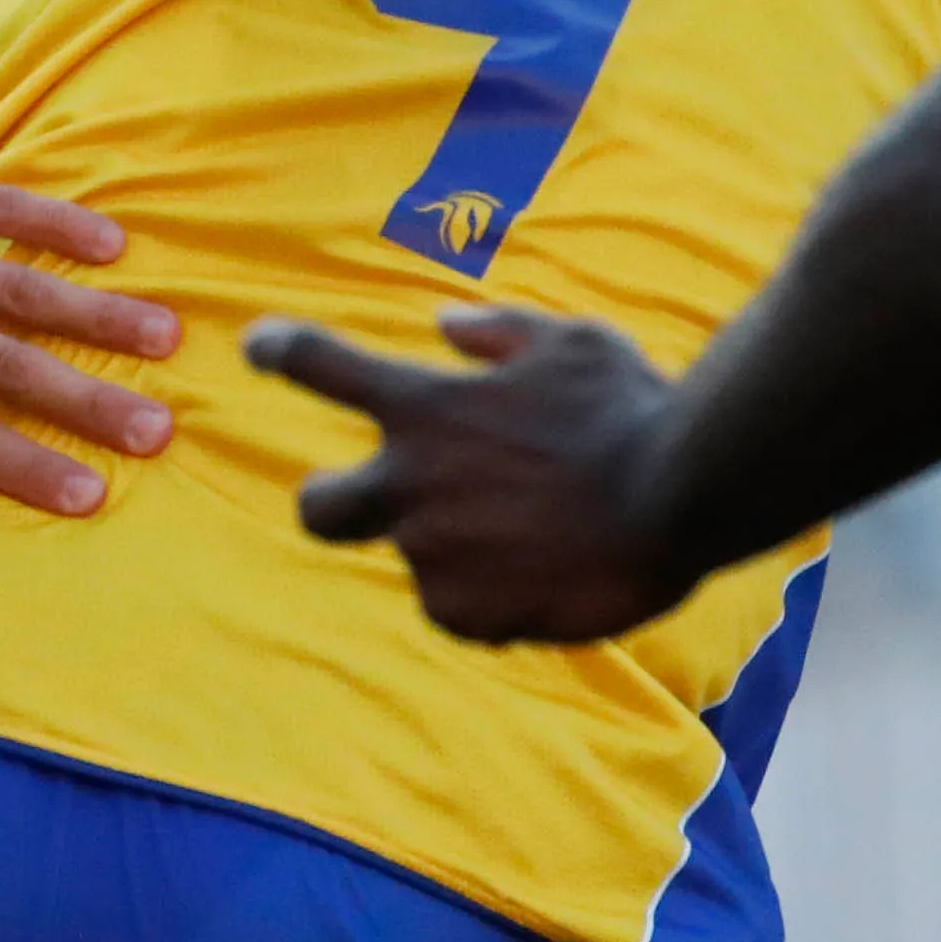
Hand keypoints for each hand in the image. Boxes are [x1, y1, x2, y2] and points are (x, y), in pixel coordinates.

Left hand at [247, 302, 695, 644]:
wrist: (681, 494)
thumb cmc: (630, 405)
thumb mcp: (566, 343)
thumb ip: (496, 334)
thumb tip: (443, 326)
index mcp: (423, 407)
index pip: (322, 367)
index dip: (283, 352)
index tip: (259, 345)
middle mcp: (410, 483)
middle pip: (318, 508)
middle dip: (332, 502)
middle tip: (370, 498)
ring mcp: (434, 554)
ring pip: (419, 561)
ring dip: (460, 548)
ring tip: (543, 533)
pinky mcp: (469, 615)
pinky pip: (465, 609)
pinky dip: (497, 595)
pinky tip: (552, 572)